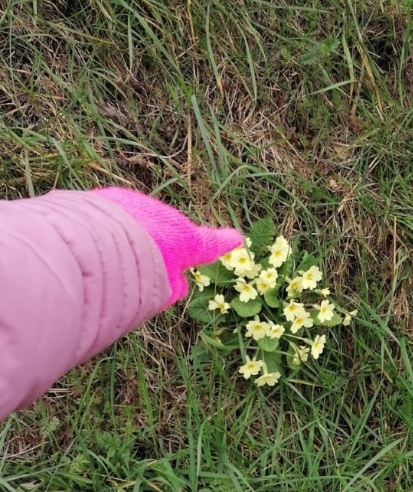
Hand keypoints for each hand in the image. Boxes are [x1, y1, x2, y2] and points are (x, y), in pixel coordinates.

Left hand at [95, 188, 241, 304]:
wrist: (98, 244)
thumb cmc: (137, 276)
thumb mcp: (161, 293)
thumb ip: (172, 286)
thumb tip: (176, 281)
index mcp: (186, 241)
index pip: (210, 243)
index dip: (224, 243)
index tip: (236, 238)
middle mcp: (168, 219)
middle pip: (167, 238)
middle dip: (157, 250)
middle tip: (138, 272)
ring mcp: (141, 205)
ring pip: (140, 226)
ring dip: (130, 239)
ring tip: (111, 260)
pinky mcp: (113, 197)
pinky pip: (116, 216)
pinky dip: (110, 229)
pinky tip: (97, 244)